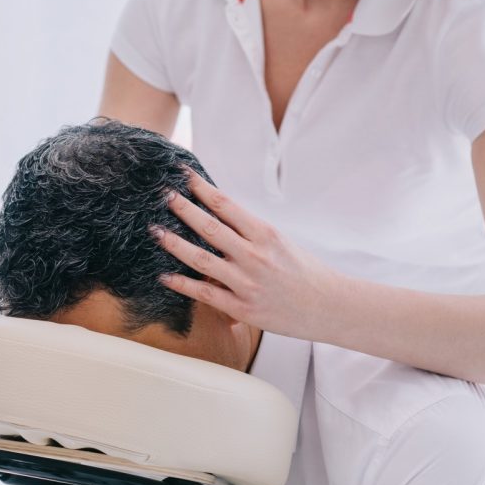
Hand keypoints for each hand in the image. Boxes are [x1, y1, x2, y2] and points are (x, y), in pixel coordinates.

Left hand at [151, 169, 341, 338]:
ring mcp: (247, 283)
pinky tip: (164, 275)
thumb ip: (250, 232)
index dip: (202, 189)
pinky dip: (183, 283)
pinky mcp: (243, 308)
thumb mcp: (281, 243)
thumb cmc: (304, 272)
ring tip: (155, 230)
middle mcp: (255, 256)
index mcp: (265, 234)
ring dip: (175, 243)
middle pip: (210, 227)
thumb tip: (217, 215)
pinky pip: (205, 293)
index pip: (226, 205)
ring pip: (202, 259)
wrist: (329, 307)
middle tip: (163, 195)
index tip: (185, 176)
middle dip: (183, 209)